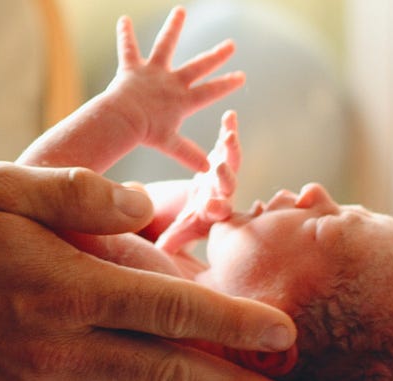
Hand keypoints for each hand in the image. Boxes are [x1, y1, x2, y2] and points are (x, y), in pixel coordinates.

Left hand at [107, 7, 243, 170]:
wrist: (124, 120)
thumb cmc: (146, 133)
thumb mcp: (170, 145)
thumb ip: (188, 154)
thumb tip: (207, 171)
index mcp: (183, 100)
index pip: (210, 91)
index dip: (226, 84)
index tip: (241, 76)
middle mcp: (172, 82)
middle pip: (198, 66)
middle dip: (216, 56)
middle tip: (230, 45)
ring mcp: (153, 73)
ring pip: (166, 45)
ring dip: (173, 28)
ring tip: (179, 11)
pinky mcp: (133, 68)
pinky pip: (128, 48)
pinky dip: (124, 35)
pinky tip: (123, 19)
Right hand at [159, 110, 241, 253]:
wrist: (198, 210)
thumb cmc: (187, 224)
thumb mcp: (176, 234)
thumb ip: (171, 242)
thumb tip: (161, 253)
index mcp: (213, 213)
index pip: (217, 213)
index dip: (216, 210)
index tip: (212, 208)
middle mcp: (222, 194)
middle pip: (227, 185)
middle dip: (224, 176)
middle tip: (219, 169)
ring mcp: (223, 175)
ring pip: (230, 162)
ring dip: (230, 149)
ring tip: (228, 135)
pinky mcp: (220, 158)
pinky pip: (226, 144)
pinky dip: (228, 130)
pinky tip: (230, 115)